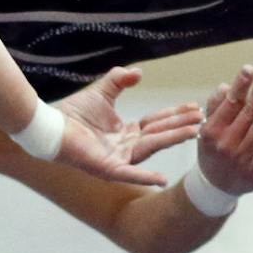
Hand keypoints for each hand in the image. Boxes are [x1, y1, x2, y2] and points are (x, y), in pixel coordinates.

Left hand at [51, 67, 201, 186]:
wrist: (50, 125)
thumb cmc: (72, 113)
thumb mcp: (103, 92)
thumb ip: (120, 80)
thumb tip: (139, 72)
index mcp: (126, 134)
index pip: (156, 123)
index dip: (175, 115)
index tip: (195, 108)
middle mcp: (126, 148)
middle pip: (159, 135)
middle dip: (181, 126)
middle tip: (202, 118)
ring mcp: (119, 160)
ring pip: (151, 148)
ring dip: (172, 140)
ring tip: (193, 132)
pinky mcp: (107, 169)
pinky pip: (129, 174)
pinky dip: (146, 177)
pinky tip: (163, 180)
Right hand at [194, 66, 252, 197]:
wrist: (216, 186)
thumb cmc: (215, 149)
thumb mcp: (208, 129)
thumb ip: (216, 107)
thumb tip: (225, 86)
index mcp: (211, 131)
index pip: (230, 104)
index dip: (241, 86)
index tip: (250, 69)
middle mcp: (225, 144)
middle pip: (246, 114)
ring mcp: (240, 159)